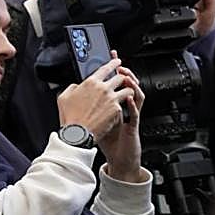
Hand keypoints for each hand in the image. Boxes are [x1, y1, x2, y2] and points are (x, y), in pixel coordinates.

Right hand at [56, 58, 129, 142]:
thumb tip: (76, 86)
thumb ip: (72, 88)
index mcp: (91, 83)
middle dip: (122, 78)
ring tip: (126, 94)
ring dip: (127, 91)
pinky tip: (120, 108)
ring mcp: (111, 98)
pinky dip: (124, 105)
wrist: (76, 135)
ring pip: (128, 89)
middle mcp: (103, 88)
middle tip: (122, 81)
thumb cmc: (69, 118)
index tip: (118, 62)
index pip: (107, 67)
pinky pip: (124, 104)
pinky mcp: (117, 109)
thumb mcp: (64, 98)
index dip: (114, 63)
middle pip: (120, 77)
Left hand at [98, 54, 146, 182]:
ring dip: (131, 85)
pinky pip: (135, 112)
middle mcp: (124, 107)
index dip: (114, 68)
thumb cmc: (106, 138)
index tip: (111, 57)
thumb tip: (78, 91)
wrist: (117, 157)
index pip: (116, 81)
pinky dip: (132, 104)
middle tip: (120, 64)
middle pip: (128, 84)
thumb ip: (89, 104)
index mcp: (114, 103)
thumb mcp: (96, 117)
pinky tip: (128, 98)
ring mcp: (130, 114)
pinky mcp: (133, 124)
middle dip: (124, 72)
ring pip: (137, 94)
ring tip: (125, 77)